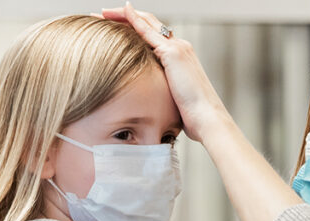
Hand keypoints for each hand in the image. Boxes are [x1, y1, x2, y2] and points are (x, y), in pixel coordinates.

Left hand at [102, 3, 232, 142]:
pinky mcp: (172, 53)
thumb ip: (161, 94)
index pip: (153, 36)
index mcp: (179, 57)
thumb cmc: (192, 116)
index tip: (115, 28)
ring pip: (146, 22)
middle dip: (124, 17)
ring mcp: (177, 47)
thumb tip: (150, 105)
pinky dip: (134, 19)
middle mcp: (179, 46)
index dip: (134, 28)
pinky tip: (121, 12)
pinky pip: (148, 31)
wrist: (207, 118)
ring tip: (102, 13)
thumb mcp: (173, 100)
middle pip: (148, 23)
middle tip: (103, 15)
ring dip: (123, 15)